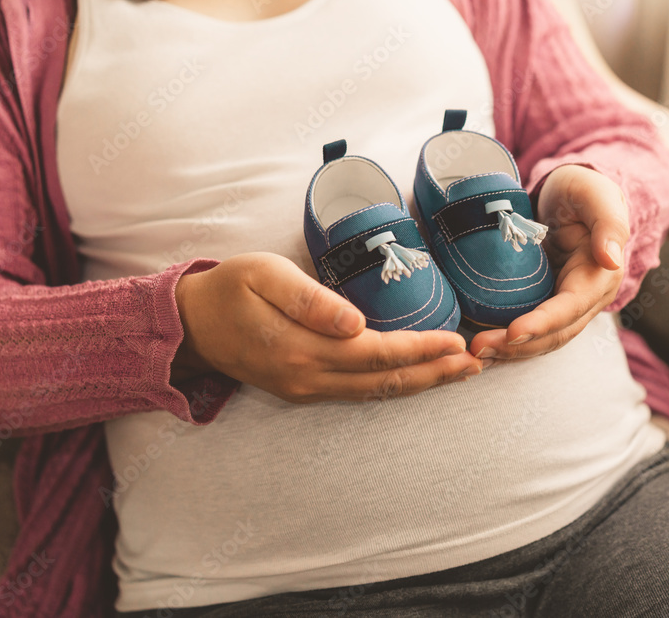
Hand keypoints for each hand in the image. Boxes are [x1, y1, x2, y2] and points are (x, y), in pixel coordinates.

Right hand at [171, 253, 481, 402]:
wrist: (191, 325)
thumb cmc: (229, 289)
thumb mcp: (263, 276)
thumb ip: (309, 300)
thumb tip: (355, 323)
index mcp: (302, 348)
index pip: (376, 353)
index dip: (419, 348)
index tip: (456, 340)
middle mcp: (309, 378)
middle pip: (385, 381)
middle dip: (434, 373)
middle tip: (476, 364)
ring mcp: (306, 389)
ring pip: (375, 393)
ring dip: (420, 384)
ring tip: (459, 373)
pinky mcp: (304, 389)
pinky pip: (359, 393)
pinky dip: (393, 386)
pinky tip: (416, 377)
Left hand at [469, 164, 627, 361]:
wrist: (572, 196)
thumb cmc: (584, 191)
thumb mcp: (596, 195)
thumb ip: (608, 223)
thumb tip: (611, 259)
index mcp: (601, 276)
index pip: (571, 308)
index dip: (543, 323)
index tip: (513, 332)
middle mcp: (587, 299)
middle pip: (555, 334)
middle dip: (518, 346)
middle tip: (480, 349)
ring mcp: (566, 305)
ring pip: (542, 340)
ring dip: (510, 352)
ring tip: (476, 354)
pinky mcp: (547, 304)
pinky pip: (530, 331)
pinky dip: (507, 342)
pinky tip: (482, 347)